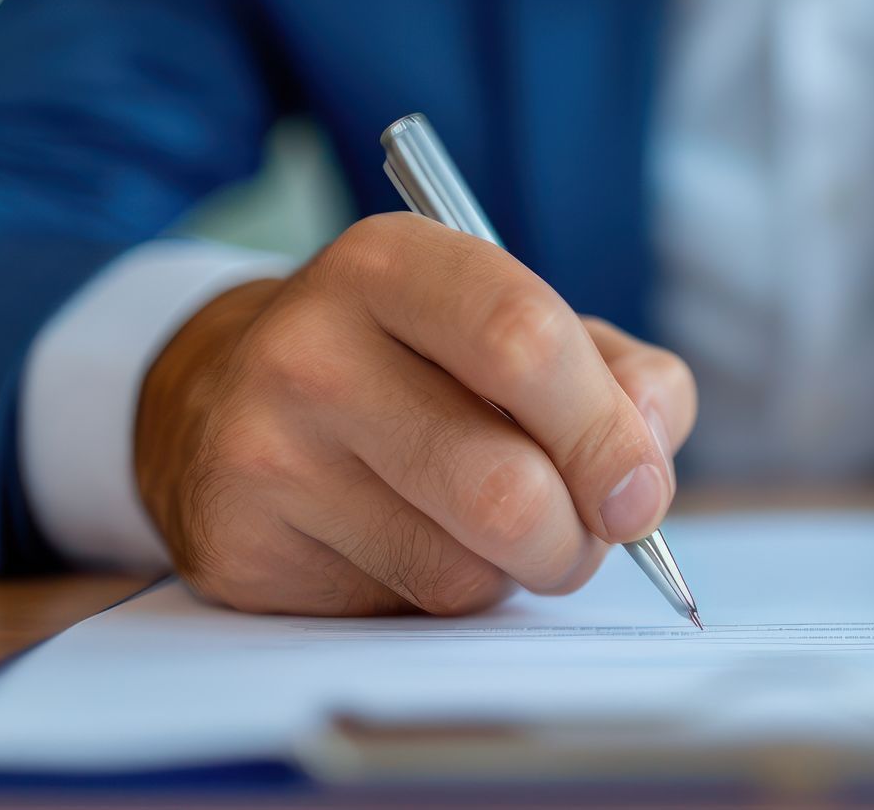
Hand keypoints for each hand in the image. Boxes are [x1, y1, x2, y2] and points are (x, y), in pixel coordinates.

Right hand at [134, 214, 695, 614]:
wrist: (225, 396)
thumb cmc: (415, 361)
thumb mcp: (514, 323)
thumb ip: (616, 374)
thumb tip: (647, 463)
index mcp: (392, 263)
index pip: (525, 338)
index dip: (606, 431)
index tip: (642, 491)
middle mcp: (312, 348)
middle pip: (502, 484)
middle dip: (578, 534)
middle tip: (589, 530)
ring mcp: (266, 451)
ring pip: (462, 568)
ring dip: (516, 570)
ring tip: (490, 524)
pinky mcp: (242, 549)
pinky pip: (404, 610)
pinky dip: (446, 597)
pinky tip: (411, 542)